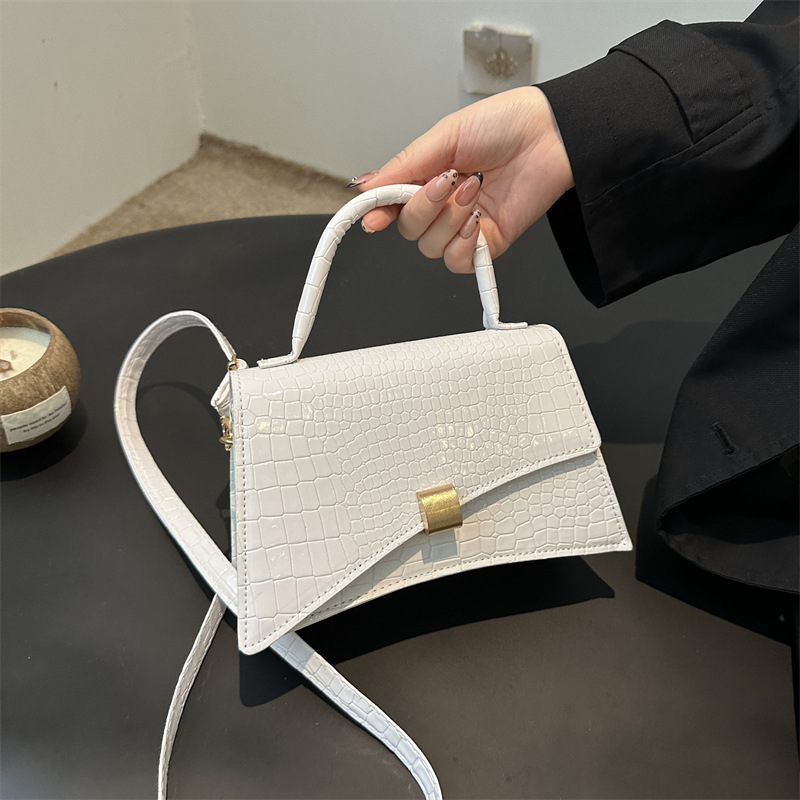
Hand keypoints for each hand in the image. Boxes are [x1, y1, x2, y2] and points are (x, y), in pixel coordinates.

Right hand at [351, 87, 573, 272]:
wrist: (549, 135)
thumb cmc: (504, 124)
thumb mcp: (443, 136)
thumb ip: (403, 166)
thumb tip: (366, 185)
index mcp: (427, 176)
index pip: (392, 205)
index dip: (378, 213)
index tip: (372, 218)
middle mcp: (442, 205)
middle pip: (409, 230)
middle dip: (423, 208)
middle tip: (446, 182)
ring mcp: (464, 226)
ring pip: (431, 247)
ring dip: (449, 220)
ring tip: (473, 190)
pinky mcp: (488, 243)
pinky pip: (458, 262)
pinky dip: (462, 245)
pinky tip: (477, 221)